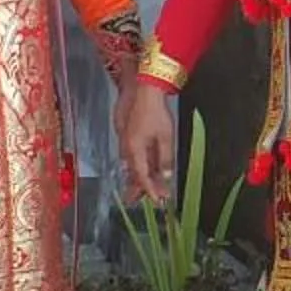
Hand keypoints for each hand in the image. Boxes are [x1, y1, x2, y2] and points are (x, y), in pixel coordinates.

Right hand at [120, 80, 178, 206]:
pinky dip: (138, 165)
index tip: (158, 201)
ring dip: (140, 177)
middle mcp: (126, 149)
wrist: (143, 89)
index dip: (150, 191)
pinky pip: (131, 156)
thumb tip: (165, 176)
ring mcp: (124, 142)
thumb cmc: (155, 112)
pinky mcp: (125, 135)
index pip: (142, 177)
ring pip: (132, 165)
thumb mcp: (165, 136)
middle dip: (142, 188)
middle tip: (151, 200)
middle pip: (134, 174)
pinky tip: (145, 168)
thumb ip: (165, 158)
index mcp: (135, 151)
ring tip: (147, 189)